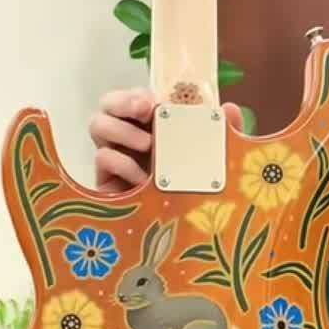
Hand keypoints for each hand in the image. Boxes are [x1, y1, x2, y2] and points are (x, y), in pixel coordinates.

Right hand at [87, 88, 245, 194]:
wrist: (181, 235)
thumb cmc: (194, 193)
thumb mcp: (213, 161)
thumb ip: (222, 136)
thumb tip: (230, 109)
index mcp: (152, 128)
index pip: (134, 98)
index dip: (138, 94)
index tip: (154, 102)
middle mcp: (128, 138)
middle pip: (107, 104)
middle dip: (122, 101)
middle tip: (146, 111)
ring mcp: (115, 158)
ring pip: (98, 126)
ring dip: (122, 130)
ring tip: (148, 145)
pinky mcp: (106, 182)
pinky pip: (102, 159)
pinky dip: (122, 163)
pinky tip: (142, 178)